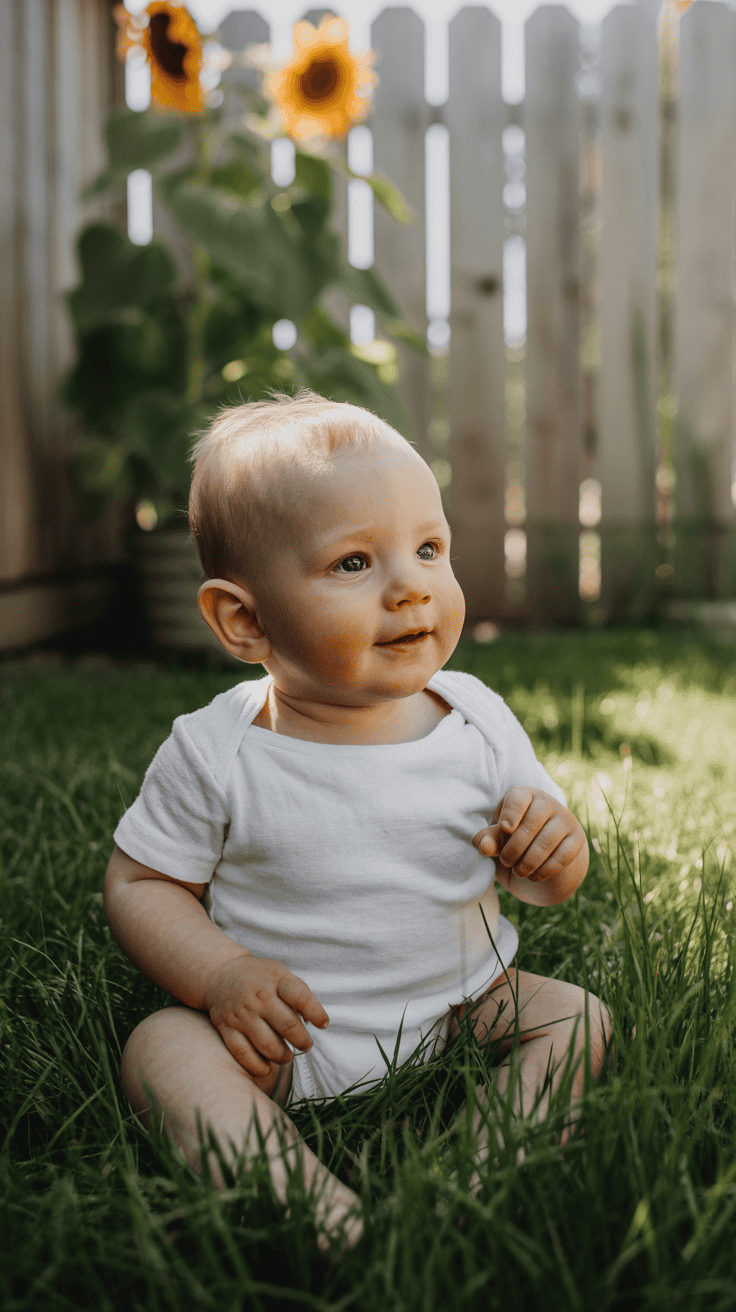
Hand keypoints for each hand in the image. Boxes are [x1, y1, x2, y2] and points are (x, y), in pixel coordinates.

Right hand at [203, 953, 328, 1077]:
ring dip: (283, 1056)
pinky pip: (243, 1053)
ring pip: (267, 1044)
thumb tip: (316, 1022)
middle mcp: (258, 997)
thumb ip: (299, 994)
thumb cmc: (259, 977)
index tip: (323, 1024)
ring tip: (288, 1056)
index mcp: (276, 979)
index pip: (302, 997)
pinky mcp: (226, 1027)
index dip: (317, 1013)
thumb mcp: (281, 974)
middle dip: (302, 1041)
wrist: (220, 972)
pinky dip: (257, 1066)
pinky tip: (267, 1068)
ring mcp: (241, 1013)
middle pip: (288, 1025)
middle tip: (306, 1045)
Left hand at [472, 786, 585, 883]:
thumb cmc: (512, 844)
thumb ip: (488, 841)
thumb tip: (484, 846)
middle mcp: (546, 802)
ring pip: (547, 840)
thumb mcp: (497, 842)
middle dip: (515, 848)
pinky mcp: (577, 838)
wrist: (541, 863)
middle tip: (506, 862)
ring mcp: (565, 819)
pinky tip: (534, 876)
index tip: (505, 829)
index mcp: (523, 796)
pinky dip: (545, 869)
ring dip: (528, 861)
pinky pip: (563, 855)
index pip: (518, 798)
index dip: (511, 813)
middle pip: (531, 823)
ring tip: (518, 872)